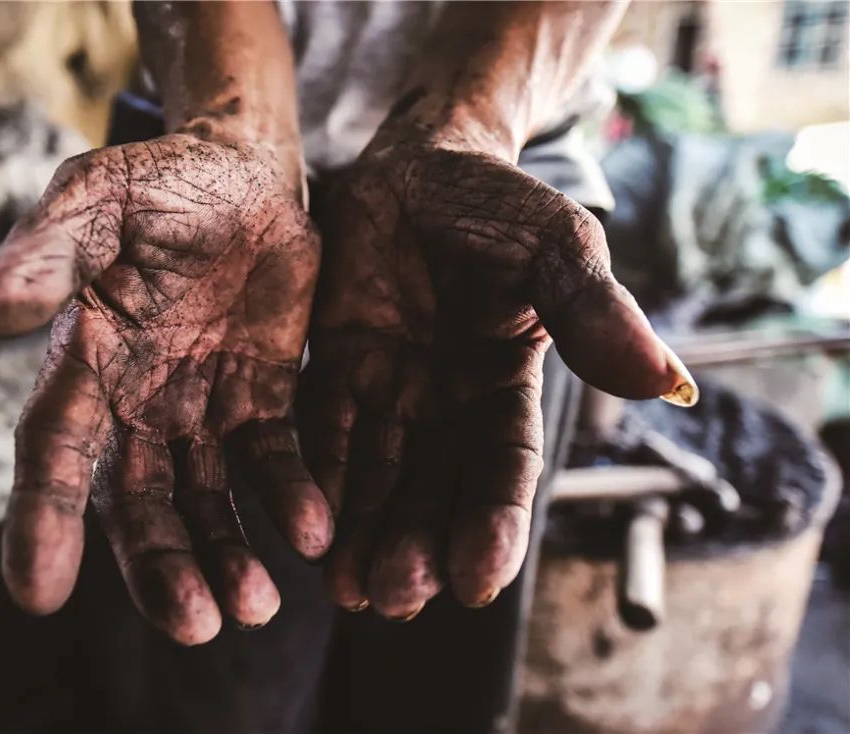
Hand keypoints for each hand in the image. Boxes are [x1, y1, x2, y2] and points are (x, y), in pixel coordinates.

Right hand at [0, 134, 331, 644]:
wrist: (244, 172)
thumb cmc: (157, 183)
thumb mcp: (97, 202)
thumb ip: (43, 256)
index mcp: (83, 362)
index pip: (53, 452)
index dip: (42, 520)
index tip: (39, 595)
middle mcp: (136, 402)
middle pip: (139, 502)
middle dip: (163, 565)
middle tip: (198, 625)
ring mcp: (203, 407)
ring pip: (208, 500)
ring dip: (228, 555)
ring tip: (256, 605)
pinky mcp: (264, 400)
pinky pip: (277, 461)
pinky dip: (292, 498)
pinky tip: (315, 533)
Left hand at [300, 140, 695, 618]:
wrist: (421, 162)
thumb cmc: (500, 202)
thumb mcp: (556, 248)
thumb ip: (594, 313)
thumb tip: (666, 382)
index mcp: (505, 383)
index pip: (504, 467)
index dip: (492, 524)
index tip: (476, 581)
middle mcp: (446, 400)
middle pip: (432, 488)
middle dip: (415, 545)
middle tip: (393, 598)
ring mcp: (387, 386)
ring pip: (375, 474)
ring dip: (362, 531)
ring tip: (346, 591)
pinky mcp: (332, 366)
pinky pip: (322, 429)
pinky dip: (316, 477)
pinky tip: (305, 526)